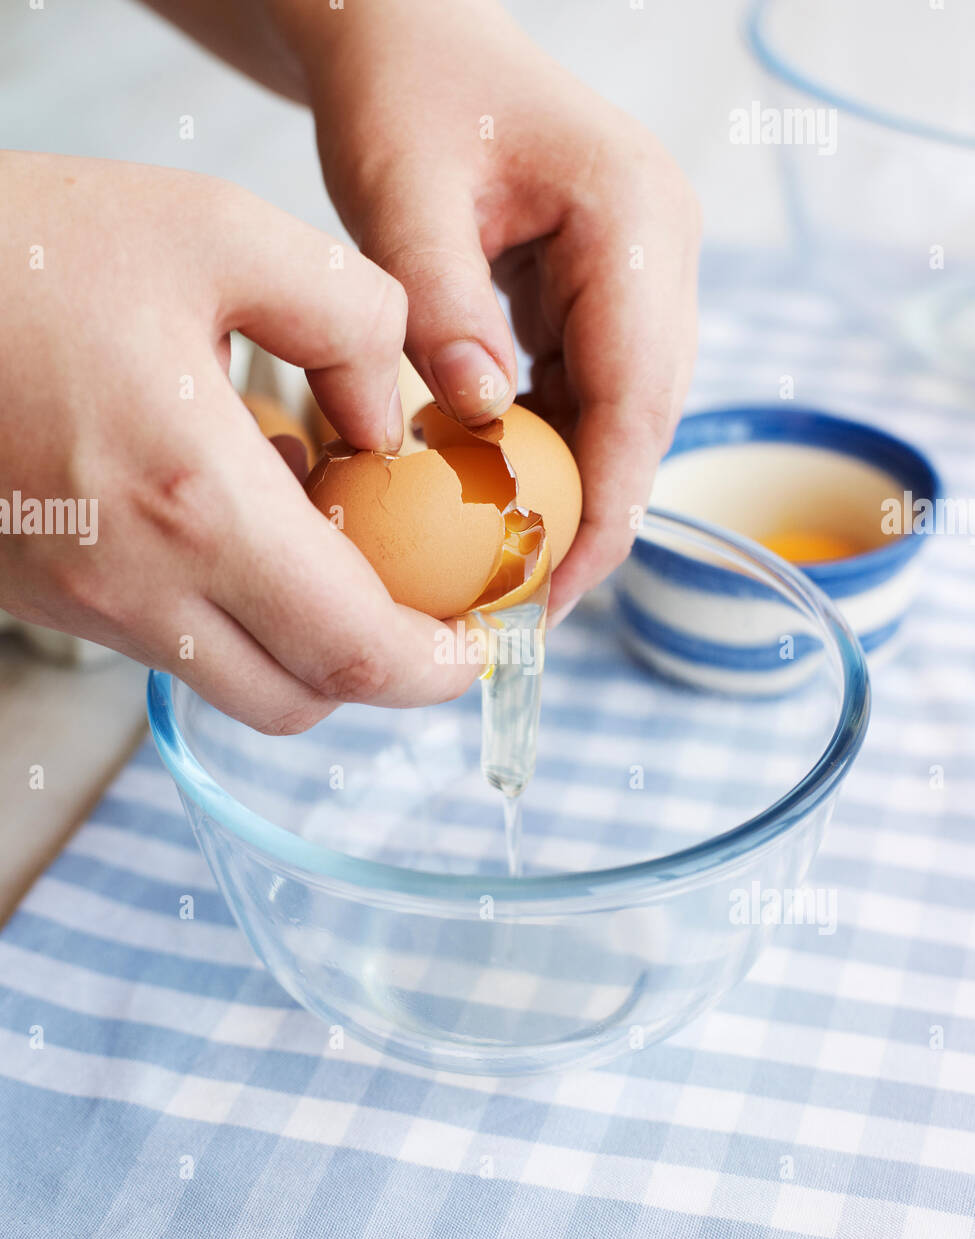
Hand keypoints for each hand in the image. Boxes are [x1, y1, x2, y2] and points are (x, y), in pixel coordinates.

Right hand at [0, 151, 475, 730]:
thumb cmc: (24, 248)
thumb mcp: (216, 232)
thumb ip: (352, 317)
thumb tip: (395, 415)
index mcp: (197, 505)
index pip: (352, 650)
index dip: (438, 668)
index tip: (483, 644)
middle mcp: (135, 586)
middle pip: (299, 699)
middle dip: (383, 673)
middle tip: (431, 614)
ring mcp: (82, 604)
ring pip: (231, 680)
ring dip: (304, 639)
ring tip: (328, 537)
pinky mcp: (47, 596)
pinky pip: (168, 642)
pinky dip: (230, 611)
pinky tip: (235, 514)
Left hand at [293, 0, 699, 616]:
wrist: (412, 38)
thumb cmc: (406, 92)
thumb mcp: (400, 190)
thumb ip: (439, 304)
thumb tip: (478, 420)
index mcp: (635, 217)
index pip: (640, 392)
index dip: (605, 504)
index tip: (557, 589)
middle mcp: (660, 249)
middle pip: (646, 415)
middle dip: (594, 516)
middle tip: (530, 606)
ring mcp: (640, 273)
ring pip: (625, 414)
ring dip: (574, 492)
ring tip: (514, 572)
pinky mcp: (605, 293)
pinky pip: (590, 392)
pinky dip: (551, 451)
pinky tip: (502, 498)